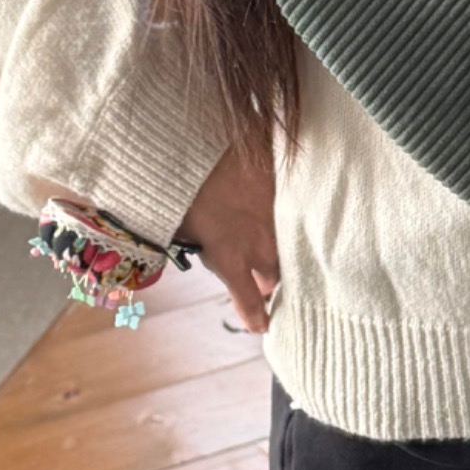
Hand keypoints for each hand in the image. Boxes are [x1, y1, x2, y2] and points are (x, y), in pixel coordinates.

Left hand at [175, 141, 279, 333]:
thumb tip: (191, 247)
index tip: (259, 326)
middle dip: (267, 283)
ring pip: (288, 249)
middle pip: (275, 278)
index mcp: (230, 258)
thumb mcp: (177, 224)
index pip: (249, 301)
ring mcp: (276, 219)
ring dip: (278, 253)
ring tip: (268, 246)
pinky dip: (285, 219)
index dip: (255, 318)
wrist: (204, 144)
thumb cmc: (183, 186)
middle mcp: (260, 244)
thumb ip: (191, 244)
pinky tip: (274, 210)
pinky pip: (292, 215)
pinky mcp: (284, 193)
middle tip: (257, 279)